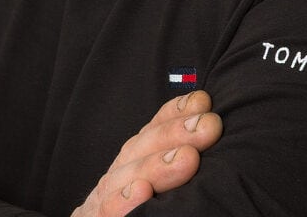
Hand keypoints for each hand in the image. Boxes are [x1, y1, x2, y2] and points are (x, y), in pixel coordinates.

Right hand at [71, 90, 222, 216]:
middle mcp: (110, 188)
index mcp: (127, 173)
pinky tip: (141, 193)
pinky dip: (123, 205)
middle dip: (175, 134)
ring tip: (188, 158)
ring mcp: (97, 212)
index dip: (173, 115)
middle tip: (209, 126)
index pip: (148, 137)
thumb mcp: (157, 192)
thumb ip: (172, 167)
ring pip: (120, 183)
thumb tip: (207, 129)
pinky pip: (106, 216)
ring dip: (156, 167)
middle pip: (137, 154)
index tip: (202, 102)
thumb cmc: (139, 215)